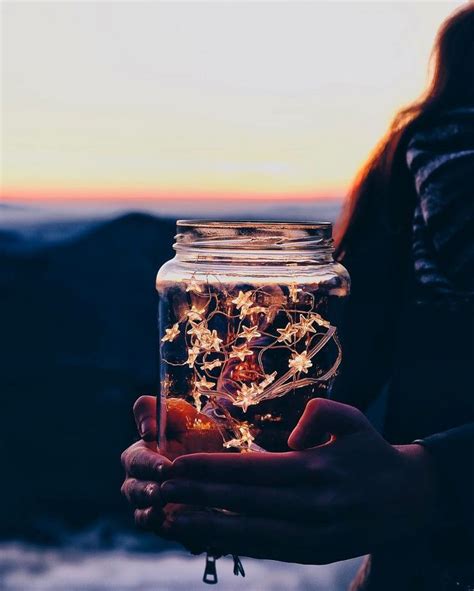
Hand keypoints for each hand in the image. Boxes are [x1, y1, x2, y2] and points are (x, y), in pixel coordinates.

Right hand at [120, 395, 223, 529]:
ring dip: (153, 518)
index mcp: (139, 456)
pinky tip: (192, 537)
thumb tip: (146, 431)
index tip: (166, 467)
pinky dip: (180, 536)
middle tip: (164, 493)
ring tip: (165, 516)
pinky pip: (171, 535)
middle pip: (134, 492)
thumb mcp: (179, 412)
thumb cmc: (195, 429)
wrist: (222, 453)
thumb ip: (153, 410)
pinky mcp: (173, 525)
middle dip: (148, 493)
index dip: (148, 464)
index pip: (135, 461)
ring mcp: (154, 506)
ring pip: (145, 517)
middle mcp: (140, 484)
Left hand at [153, 399, 437, 563]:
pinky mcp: (314, 553)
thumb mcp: (354, 419)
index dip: (213, 468)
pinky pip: (267, 549)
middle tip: (161, 491)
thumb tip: (290, 435)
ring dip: (208, 527)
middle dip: (199, 497)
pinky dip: (234, 545)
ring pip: (251, 533)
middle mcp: (312, 505)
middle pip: (245, 502)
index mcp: (317, 469)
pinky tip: (207, 537)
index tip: (178, 464)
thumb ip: (321, 414)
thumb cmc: (372, 452)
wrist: (409, 498)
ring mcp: (313, 534)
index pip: (253, 470)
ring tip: (172, 520)